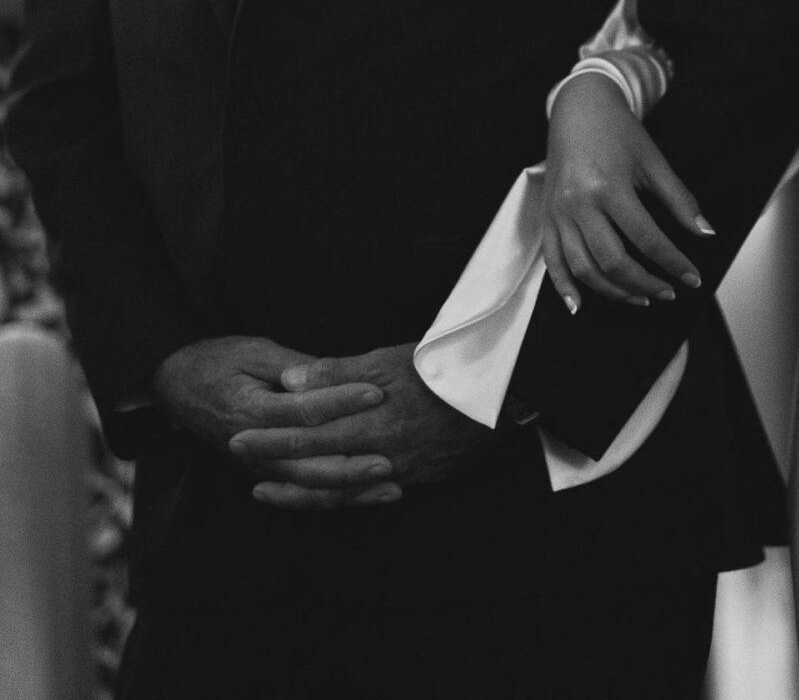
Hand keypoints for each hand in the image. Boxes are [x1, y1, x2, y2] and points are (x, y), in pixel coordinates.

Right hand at [153, 335, 397, 509]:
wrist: (176, 383)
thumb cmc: (218, 360)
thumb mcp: (254, 350)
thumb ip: (292, 365)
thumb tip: (333, 371)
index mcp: (251, 409)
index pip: (302, 410)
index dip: (341, 400)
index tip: (376, 392)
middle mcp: (253, 446)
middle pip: (306, 463)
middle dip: (350, 465)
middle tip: (389, 459)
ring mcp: (257, 465)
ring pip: (306, 487)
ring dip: (348, 491)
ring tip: (389, 487)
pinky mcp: (262, 472)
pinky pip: (299, 494)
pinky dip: (331, 499)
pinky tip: (363, 498)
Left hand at [228, 342, 483, 509]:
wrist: (502, 395)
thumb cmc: (446, 367)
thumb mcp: (391, 358)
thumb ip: (339, 373)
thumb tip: (291, 381)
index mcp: (370, 424)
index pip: (308, 436)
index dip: (269, 438)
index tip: (237, 436)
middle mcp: (379, 457)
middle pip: (315, 468)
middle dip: (273, 464)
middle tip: (236, 457)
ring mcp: (397, 474)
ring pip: (336, 491)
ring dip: (297, 492)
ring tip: (264, 490)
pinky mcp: (414, 479)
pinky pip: (364, 496)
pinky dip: (336, 498)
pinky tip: (322, 495)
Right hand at [542, 71, 712, 307]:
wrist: (579, 108)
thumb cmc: (618, 131)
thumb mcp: (653, 160)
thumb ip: (679, 199)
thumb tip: (706, 232)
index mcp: (609, 187)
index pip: (647, 239)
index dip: (674, 263)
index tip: (692, 278)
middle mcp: (579, 204)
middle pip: (613, 261)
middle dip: (645, 284)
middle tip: (668, 292)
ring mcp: (558, 213)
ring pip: (584, 268)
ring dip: (613, 291)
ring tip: (640, 298)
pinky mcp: (546, 218)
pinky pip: (551, 261)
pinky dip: (564, 287)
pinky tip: (580, 305)